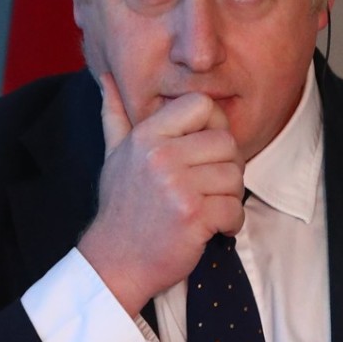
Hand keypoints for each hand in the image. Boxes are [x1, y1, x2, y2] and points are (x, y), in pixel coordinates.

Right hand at [77, 73, 245, 315]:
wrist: (114, 262)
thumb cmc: (121, 207)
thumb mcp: (114, 156)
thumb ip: (115, 115)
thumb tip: (107, 79)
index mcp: (147, 135)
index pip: (202, 105)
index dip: (213, 125)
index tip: (206, 150)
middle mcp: (161, 155)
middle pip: (227, 143)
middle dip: (227, 167)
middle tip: (211, 186)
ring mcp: (177, 186)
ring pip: (235, 177)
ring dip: (229, 197)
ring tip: (208, 208)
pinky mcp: (193, 217)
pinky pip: (234, 209)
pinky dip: (230, 223)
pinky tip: (211, 228)